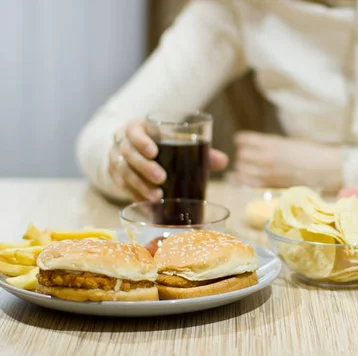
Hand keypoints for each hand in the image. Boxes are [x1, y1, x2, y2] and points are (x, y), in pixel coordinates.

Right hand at [108, 119, 228, 200]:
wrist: (136, 149)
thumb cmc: (162, 143)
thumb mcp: (177, 141)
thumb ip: (200, 148)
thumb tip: (223, 161)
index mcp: (137, 127)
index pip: (134, 130)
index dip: (141, 141)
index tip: (154, 152)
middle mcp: (121, 141)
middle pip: (127, 153)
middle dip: (144, 167)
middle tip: (161, 178)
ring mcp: (114, 158)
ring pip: (123, 171)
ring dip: (139, 185)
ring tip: (157, 197)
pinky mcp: (114, 174)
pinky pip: (121, 187)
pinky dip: (135, 195)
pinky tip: (147, 205)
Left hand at [234, 132, 341, 192]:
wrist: (328, 169)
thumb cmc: (312, 154)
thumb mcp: (289, 143)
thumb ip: (271, 145)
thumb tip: (256, 146)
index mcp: (273, 143)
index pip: (244, 140)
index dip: (240, 141)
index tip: (240, 142)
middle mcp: (268, 157)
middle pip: (241, 155)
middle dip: (241, 156)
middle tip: (245, 157)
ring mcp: (269, 173)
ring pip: (241, 169)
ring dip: (241, 168)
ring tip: (245, 168)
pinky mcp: (272, 186)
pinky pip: (249, 183)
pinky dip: (242, 180)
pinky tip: (240, 179)